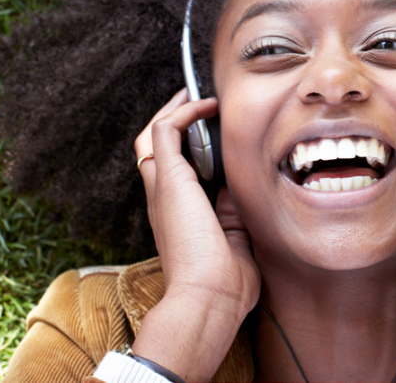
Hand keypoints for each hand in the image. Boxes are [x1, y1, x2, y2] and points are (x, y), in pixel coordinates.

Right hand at [132, 89, 260, 380]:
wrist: (209, 299)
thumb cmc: (226, 283)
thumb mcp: (236, 238)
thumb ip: (235, 210)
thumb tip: (242, 182)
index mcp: (179, 215)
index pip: (174, 172)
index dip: (190, 149)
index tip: (215, 132)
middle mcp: (164, 199)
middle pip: (156, 149)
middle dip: (177, 122)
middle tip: (202, 104)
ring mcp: (162, 188)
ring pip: (153, 134)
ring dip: (176, 110)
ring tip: (199, 95)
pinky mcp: (168, 179)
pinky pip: (165, 130)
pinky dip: (183, 111)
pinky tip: (207, 104)